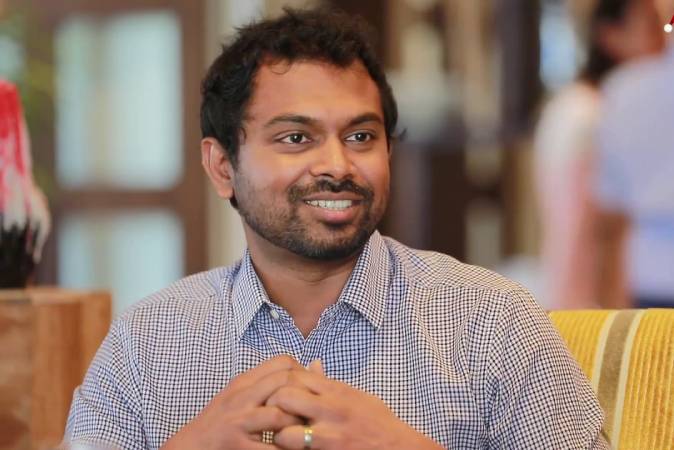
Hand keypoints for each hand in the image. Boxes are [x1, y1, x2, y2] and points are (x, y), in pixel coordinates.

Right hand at [161, 355, 304, 449]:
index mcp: (243, 383)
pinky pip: (271, 447)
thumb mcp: (239, 397)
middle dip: (305, 395)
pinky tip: (291, 448)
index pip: (282, 362)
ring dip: (297, 424)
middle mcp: (240, 398)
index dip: (303, 373)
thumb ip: (265, 384)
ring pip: (279, 415)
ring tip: (304, 431)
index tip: (310, 389)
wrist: (188, 447)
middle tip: (314, 410)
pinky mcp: (238, 447)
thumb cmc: (219, 423)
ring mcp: (238, 422)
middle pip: (283, 382)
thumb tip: (303, 368)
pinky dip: (286, 448)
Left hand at [267, 361, 441, 449]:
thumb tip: (312, 364)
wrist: (399, 448)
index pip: (296, 375)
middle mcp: (331, 410)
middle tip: (271, 415)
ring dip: (277, 436)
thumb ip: (330, 383)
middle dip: (272, 406)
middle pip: (285, 397)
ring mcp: (329, 435)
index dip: (280, 383)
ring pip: (285, 432)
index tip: (277, 392)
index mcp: (336, 391)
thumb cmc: (377, 422)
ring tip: (279, 438)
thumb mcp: (356, 396)